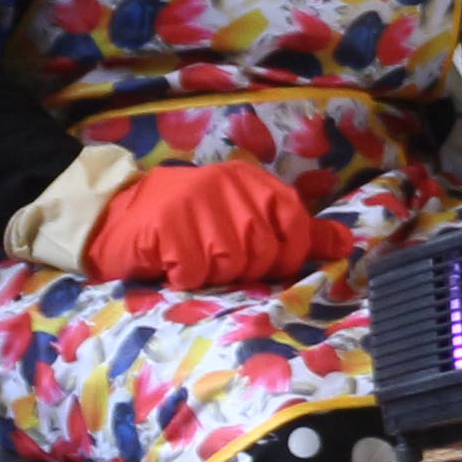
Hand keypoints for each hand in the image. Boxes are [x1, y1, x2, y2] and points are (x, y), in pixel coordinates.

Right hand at [86, 160, 354, 289]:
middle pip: (262, 250)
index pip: (294, 221)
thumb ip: (295, 231)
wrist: (117, 216)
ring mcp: (196, 203)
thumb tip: (345, 244)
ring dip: (213, 274)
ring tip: (194, 260)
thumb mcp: (247, 217)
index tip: (268, 263)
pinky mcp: (167, 226)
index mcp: (253, 182)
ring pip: (230, 263)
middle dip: (244, 268)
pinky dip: (185, 279)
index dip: (287, 253)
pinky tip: (173, 265)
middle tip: (217, 260)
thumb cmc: (190, 222)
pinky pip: (195, 272)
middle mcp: (228, 186)